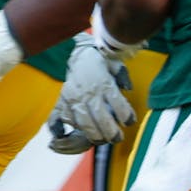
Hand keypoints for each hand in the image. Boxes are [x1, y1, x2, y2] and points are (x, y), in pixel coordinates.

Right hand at [44, 33, 134, 153]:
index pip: (119, 106)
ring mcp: (73, 98)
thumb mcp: (114, 63)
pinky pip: (61, 118)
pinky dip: (64, 128)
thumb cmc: (97, 59)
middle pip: (101, 119)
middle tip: (116, 138)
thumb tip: (128, 88)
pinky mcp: (61, 100)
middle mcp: (89, 93)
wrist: (75, 50)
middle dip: (111, 133)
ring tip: (99, 140)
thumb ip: (122, 76)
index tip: (129, 121)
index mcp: (105, 83)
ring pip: (83, 123)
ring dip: (93, 135)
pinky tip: (66, 134)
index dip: (126, 117)